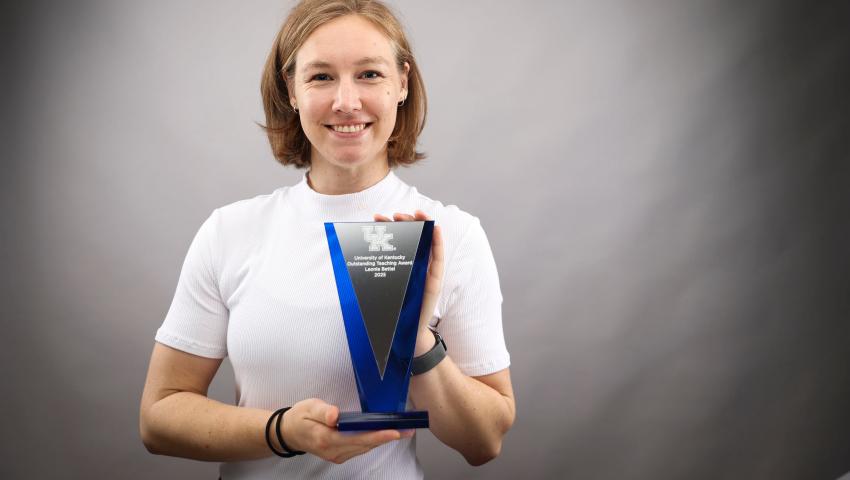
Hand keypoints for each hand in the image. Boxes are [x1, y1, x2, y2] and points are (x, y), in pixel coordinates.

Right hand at [281, 398, 411, 463]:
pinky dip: (373, 441)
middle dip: (387, 437)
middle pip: (365, 444)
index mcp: (326, 439)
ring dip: (383, 440)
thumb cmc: (300, 417)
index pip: (357, 438)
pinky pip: (360, 448)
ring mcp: (336, 455)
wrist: (289, 433)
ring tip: (402, 431)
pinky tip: (384, 434)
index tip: (394, 432)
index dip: (377, 435)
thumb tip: (335, 415)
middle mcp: (333, 451)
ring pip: (364, 448)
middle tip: (408, 429)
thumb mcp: (308, 407)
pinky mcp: (339, 454)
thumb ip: (323, 411)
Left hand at [373, 210, 443, 355]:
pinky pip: (438, 257)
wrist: (402, 332)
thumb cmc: (388, 310)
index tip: (376, 218)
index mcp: (397, 262)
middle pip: (411, 235)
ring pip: (426, 241)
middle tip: (394, 215)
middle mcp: (413, 263)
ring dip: (423, 224)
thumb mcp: (374, 286)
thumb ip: (367, 272)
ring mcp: (425, 269)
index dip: (386, 226)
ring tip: (417, 213)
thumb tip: (348, 255)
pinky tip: (435, 228)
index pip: (394, 238)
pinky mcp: (435, 279)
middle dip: (404, 221)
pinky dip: (438, 241)